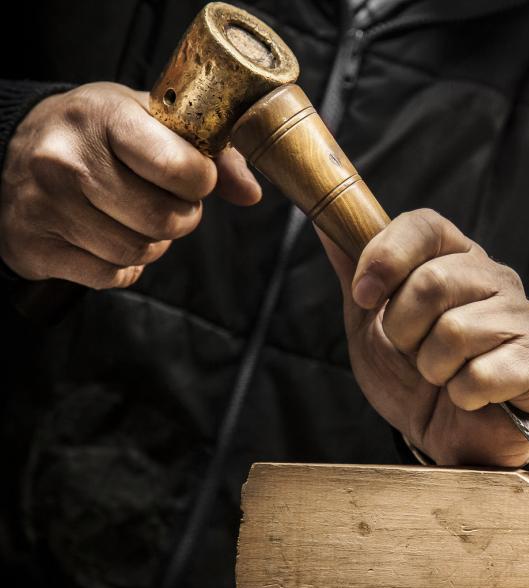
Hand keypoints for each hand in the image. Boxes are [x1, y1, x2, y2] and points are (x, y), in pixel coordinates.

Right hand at [0, 82, 261, 287]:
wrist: (13, 149)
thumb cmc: (98, 133)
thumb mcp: (152, 119)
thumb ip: (213, 152)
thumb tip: (251, 194)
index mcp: (103, 117)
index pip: (180, 168)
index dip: (201, 182)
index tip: (194, 177)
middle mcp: (67, 160)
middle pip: (164, 220)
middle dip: (181, 217)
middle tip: (169, 203)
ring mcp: (45, 206)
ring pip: (139, 252)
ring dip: (153, 243)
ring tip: (137, 218)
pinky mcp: (33, 246)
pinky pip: (110, 276)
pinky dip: (122, 265)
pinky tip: (108, 237)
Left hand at [319, 209, 528, 466]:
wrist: (452, 440)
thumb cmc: (414, 378)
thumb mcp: (372, 325)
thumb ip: (356, 275)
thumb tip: (325, 224)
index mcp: (457, 259)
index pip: (426, 226)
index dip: (387, 256)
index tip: (364, 296)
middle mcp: (496, 279)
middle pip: (434, 280)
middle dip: (405, 330)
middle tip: (413, 353)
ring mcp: (523, 318)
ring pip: (455, 331)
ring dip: (433, 368)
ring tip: (444, 378)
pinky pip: (481, 373)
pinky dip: (462, 395)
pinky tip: (471, 398)